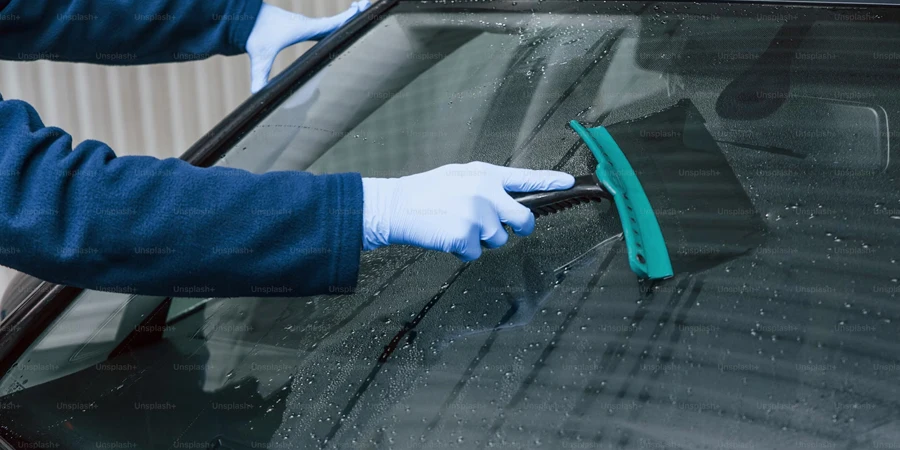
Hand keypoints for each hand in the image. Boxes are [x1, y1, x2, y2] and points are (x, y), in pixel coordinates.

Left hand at [246, 1, 370, 92]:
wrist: (243, 17)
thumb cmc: (254, 33)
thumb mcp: (260, 56)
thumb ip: (260, 75)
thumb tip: (257, 94)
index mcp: (304, 28)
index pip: (331, 24)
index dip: (346, 19)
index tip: (360, 10)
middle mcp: (306, 24)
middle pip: (336, 21)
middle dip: (353, 15)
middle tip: (368, 5)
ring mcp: (303, 25)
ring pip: (330, 23)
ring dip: (345, 19)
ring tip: (361, 13)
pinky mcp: (298, 27)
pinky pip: (321, 26)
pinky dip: (333, 25)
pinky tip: (338, 29)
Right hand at [362, 162, 575, 260]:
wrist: (396, 205)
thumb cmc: (425, 192)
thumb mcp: (459, 176)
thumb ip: (486, 185)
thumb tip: (506, 199)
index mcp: (486, 175)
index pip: (526, 179)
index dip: (551, 182)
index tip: (569, 183)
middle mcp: (487, 193)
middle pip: (524, 219)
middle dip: (520, 227)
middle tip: (505, 228)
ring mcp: (478, 215)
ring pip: (498, 240)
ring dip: (481, 240)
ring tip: (456, 226)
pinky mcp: (466, 236)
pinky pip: (476, 252)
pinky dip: (463, 250)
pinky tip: (447, 236)